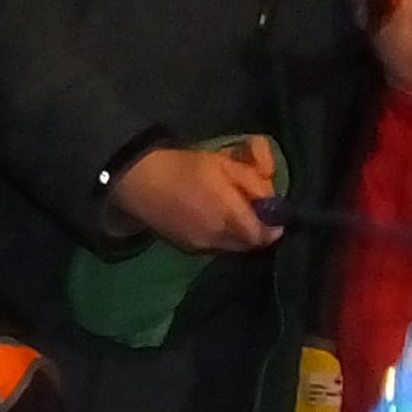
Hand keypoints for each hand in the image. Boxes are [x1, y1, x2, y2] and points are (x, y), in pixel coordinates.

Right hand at [111, 139, 278, 255]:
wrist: (138, 180)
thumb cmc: (183, 165)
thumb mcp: (225, 163)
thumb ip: (253, 181)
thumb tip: (271, 199)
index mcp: (228, 214)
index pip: (265, 234)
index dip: (274, 224)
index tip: (272, 209)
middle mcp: (217, 237)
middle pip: (252, 243)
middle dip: (257, 227)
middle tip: (253, 208)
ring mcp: (201, 246)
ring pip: (234, 246)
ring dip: (239, 232)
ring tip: (231, 210)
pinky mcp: (187, 248)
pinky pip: (216, 246)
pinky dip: (221, 234)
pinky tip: (211, 217)